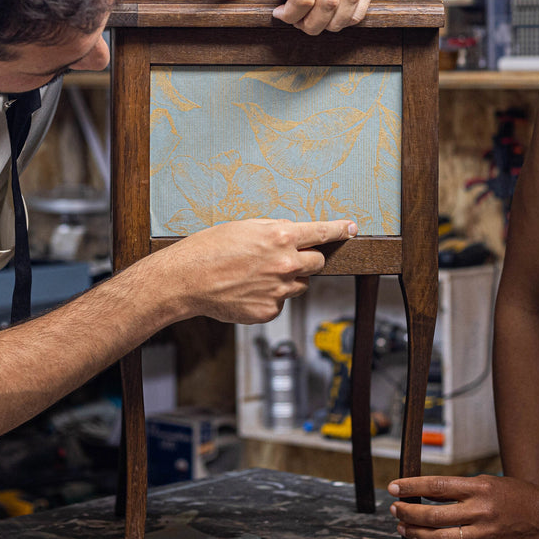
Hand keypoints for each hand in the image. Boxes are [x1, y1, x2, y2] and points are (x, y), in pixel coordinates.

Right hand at [153, 218, 356, 324]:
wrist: (187, 279)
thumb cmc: (210, 249)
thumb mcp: (245, 227)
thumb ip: (274, 231)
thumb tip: (292, 235)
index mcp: (281, 237)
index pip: (321, 232)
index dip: (339, 230)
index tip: (351, 229)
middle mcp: (286, 263)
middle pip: (317, 262)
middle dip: (307, 259)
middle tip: (283, 259)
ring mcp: (279, 290)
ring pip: (299, 284)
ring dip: (287, 279)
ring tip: (256, 275)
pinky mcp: (269, 311)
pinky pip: (281, 302)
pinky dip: (270, 297)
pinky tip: (247, 290)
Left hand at [227, 0, 371, 34]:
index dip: (292, 16)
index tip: (279, 14)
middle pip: (329, 3)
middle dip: (312, 23)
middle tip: (298, 22)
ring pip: (350, 2)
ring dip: (333, 23)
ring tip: (315, 21)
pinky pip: (364, 1)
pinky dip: (350, 17)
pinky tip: (332, 18)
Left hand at [389, 475, 538, 538]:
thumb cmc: (518, 496)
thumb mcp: (489, 482)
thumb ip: (461, 489)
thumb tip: (428, 492)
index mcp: (480, 487)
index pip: (437, 485)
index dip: (412, 486)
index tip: (394, 486)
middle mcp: (481, 510)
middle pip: (434, 513)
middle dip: (408, 511)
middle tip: (394, 508)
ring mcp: (484, 534)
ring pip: (440, 536)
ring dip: (416, 532)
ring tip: (402, 526)